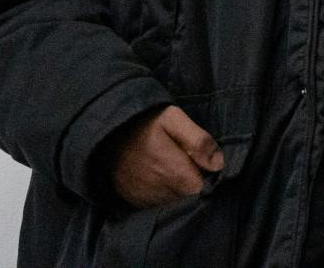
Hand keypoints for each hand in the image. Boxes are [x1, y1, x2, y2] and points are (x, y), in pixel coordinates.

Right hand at [108, 105, 222, 208]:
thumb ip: (198, 140)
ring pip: (171, 200)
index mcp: (173, 171)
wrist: (105, 133)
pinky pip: (154, 203)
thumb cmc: (143, 123)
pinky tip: (155, 175)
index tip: (198, 162)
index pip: (200, 188)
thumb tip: (218, 164)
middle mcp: (158, 190)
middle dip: (189, 181)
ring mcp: (143, 197)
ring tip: (167, 166)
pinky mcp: (132, 200)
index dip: (204, 176)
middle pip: (186, 195)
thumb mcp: (173, 119)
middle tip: (181, 160)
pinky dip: (159, 192)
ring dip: (174, 187)